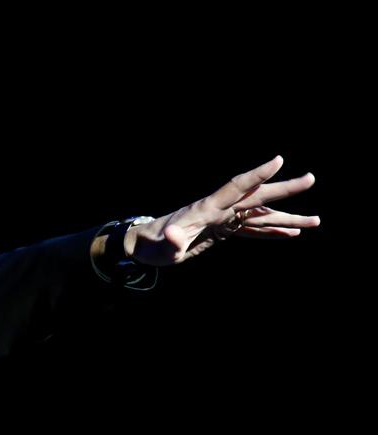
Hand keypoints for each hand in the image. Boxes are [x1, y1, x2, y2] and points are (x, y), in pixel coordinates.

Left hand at [126, 155, 320, 266]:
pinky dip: (272, 232)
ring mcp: (223, 219)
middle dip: (283, 189)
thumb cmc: (151, 245)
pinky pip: (252, 230)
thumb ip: (168, 241)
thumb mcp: (159, 247)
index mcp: (205, 208)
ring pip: (260, 216)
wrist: (145, 246)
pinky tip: (292, 233)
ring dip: (287, 218)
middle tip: (311, 178)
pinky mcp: (223, 230)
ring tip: (316, 221)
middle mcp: (218, 210)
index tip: (279, 160)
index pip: (235, 187)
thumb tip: (171, 235)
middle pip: (256, 197)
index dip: (256, 175)